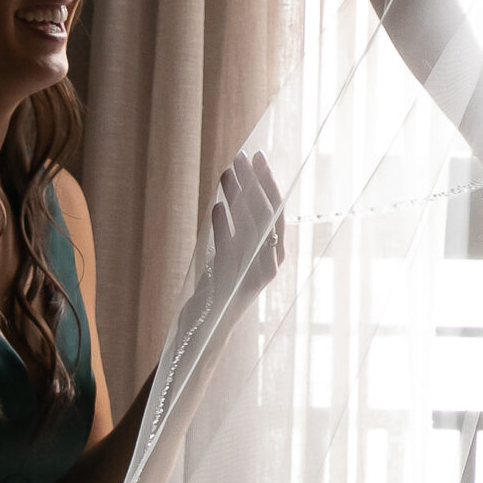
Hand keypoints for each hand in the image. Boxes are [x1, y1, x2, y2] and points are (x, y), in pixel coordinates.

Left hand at [205, 152, 284, 311]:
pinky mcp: (232, 283)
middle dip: (255, 182)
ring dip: (238, 197)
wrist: (206, 327)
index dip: (268, 183)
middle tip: (244, 155)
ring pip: (249, 228)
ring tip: (227, 172)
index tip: (258, 157)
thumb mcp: (233, 254)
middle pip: (265, 215)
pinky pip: (229, 250)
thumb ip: (239, 228)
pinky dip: (224, 227)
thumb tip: (237, 186)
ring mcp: (252, 274)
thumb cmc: (219, 287)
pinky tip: (217, 207)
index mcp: (274, 255)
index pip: (276, 211)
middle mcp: (270, 264)